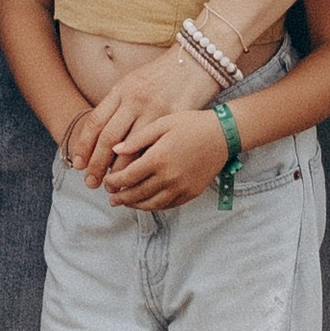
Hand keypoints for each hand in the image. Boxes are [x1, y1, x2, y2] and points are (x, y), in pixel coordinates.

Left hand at [74, 43, 211, 186]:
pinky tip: (138, 182)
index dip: (84, 146)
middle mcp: (138, 102)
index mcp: (124, 90)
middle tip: (91, 182)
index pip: (96, 123)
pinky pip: (156, 152)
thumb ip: (114, 108)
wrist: (194, 67)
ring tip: (112, 188)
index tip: (78, 164)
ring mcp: (157, 113)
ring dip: (120, 173)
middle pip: (111, 140)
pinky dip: (144, 170)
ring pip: (133, 152)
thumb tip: (98, 140)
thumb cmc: (160, 78)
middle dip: (98, 165)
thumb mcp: (132, 84)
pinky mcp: (175, 124)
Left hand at [100, 107, 233, 213]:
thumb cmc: (191, 124)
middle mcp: (169, 177)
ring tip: (125, 203)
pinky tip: (147, 202)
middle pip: (137, 193)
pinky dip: (154, 206)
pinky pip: (169, 205)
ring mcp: (181, 187)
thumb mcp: (162, 123)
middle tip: (111, 197)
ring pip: (152, 204)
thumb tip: (116, 149)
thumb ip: (138, 138)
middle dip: (121, 197)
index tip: (107, 181)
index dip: (114, 182)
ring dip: (135, 205)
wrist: (223, 135)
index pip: (128, 177)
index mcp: (158, 158)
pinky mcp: (191, 192)